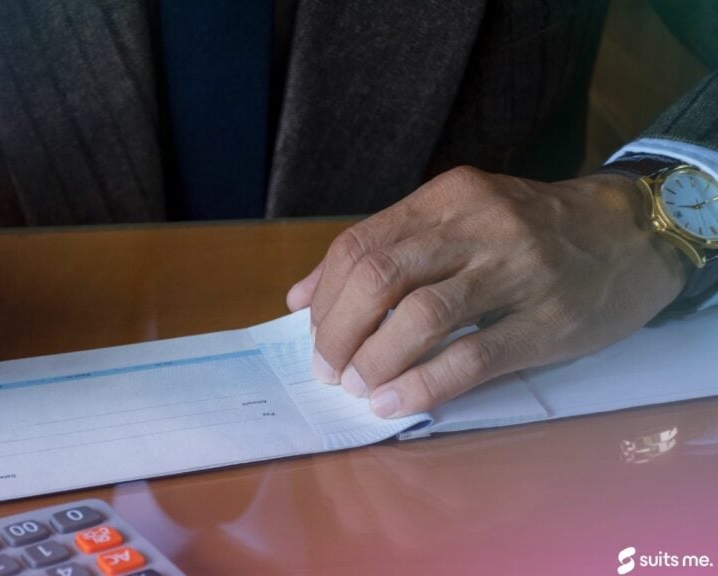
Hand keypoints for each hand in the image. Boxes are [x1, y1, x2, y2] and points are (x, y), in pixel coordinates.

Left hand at [286, 166, 685, 417]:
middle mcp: (477, 226)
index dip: (324, 298)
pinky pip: (472, 356)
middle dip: (339, 332)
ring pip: (421, 317)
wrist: (631, 230)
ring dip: (374, 360)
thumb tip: (302, 298)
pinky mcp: (549, 321)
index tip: (312, 335)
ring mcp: (516, 271)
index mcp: (445, 198)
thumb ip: (382, 249)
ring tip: (357, 387)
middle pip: (379, 277)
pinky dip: (423, 385)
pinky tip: (394, 402)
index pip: (359, 245)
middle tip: (327, 369)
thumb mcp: (457, 218)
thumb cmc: (529, 229)